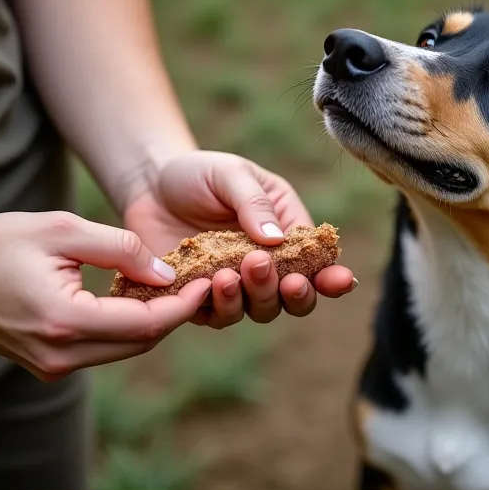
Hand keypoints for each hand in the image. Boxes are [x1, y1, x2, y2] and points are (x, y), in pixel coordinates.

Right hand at [0, 211, 210, 381]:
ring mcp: (53, 365)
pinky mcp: (50, 363)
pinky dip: (129, 326)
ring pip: (125, 348)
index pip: (144, 324)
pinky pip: (105, 347)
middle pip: (141, 342)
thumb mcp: (63, 230)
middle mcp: (59, 354)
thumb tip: (166, 272)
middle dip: (175, 313)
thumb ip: (119, 249)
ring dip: (155, 321)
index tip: (209, 279)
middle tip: (201, 281)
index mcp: (63, 321)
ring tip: (178, 287)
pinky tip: (141, 298)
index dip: (183, 305)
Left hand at [122, 151, 356, 328]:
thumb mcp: (231, 174)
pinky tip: (207, 286)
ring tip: (229, 274)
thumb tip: (276, 241)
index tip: (339, 280)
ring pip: (260, 311)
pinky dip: (218, 306)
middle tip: (262, 265)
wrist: (149, 185)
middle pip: (294, 298)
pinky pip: (218, 316)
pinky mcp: (202, 299)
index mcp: (286, 233)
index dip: (332, 278)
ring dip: (253, 298)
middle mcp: (268, 266)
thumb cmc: (199, 173)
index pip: (318, 262)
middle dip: (289, 292)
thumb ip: (254, 203)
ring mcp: (237, 286)